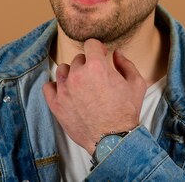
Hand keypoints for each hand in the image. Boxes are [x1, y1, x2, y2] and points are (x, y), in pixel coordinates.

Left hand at [42, 39, 146, 153]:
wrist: (113, 139)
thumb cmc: (126, 112)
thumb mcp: (136, 84)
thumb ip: (126, 64)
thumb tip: (117, 53)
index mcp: (97, 66)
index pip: (90, 44)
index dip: (98, 48)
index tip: (101, 55)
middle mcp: (78, 75)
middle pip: (78, 58)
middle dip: (87, 64)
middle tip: (95, 77)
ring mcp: (65, 89)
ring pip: (63, 70)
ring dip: (71, 74)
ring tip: (80, 85)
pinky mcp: (56, 104)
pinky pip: (48, 87)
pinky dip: (56, 87)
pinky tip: (66, 92)